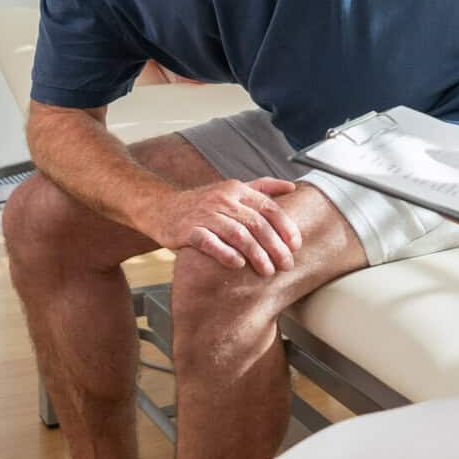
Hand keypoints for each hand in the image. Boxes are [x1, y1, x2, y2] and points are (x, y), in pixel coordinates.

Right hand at [147, 178, 303, 275]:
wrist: (162, 209)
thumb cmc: (203, 204)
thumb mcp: (232, 190)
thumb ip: (262, 188)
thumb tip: (292, 186)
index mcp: (237, 189)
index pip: (269, 208)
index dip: (286, 228)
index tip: (296, 246)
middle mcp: (222, 199)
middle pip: (257, 224)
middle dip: (275, 247)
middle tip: (286, 265)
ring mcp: (204, 213)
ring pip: (237, 234)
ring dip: (256, 254)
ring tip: (268, 271)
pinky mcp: (187, 230)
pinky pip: (209, 242)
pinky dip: (225, 253)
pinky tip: (237, 264)